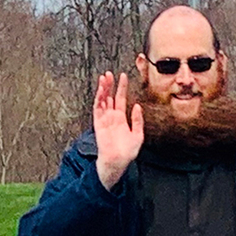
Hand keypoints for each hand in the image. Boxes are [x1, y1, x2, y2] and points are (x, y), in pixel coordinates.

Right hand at [92, 72, 143, 189]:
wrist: (118, 162)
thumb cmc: (127, 152)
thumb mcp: (138, 135)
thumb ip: (138, 120)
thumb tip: (138, 106)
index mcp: (121, 118)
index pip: (121, 99)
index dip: (122, 87)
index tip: (123, 76)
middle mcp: (112, 117)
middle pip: (110, 97)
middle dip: (110, 85)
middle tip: (110, 73)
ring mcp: (105, 119)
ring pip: (103, 100)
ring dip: (103, 89)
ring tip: (104, 77)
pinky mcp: (99, 123)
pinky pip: (97, 109)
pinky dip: (99, 99)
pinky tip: (101, 90)